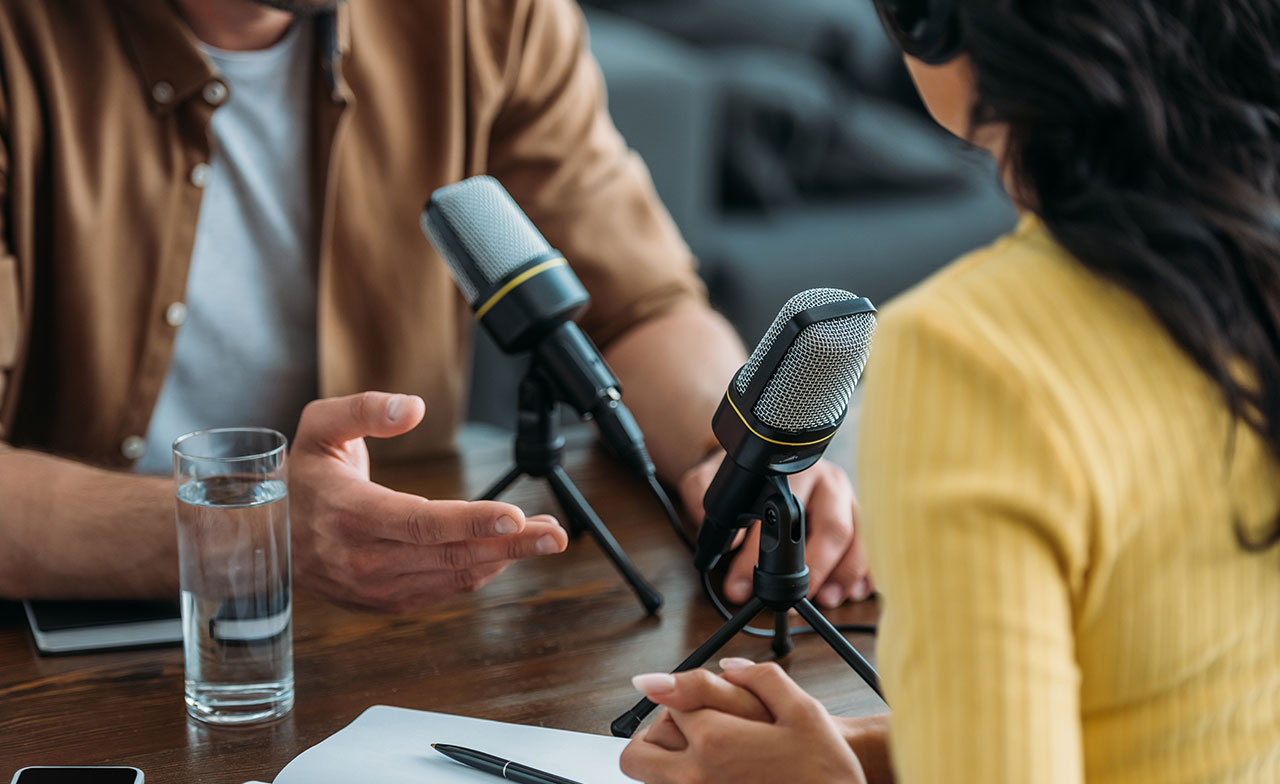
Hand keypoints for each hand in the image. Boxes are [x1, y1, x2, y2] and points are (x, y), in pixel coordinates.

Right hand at [289, 391, 568, 612]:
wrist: (264, 540)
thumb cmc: (300, 478)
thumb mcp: (318, 427)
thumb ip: (364, 410)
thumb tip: (412, 407)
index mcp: (350, 514)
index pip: (421, 522)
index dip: (472, 522)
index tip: (515, 516)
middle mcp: (363, 558)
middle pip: (449, 555)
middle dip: (510, 545)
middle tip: (555, 534)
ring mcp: (375, 586)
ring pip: (452, 577)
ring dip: (504, 559)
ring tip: (544, 537)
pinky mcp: (385, 602)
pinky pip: (443, 590)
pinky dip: (480, 572)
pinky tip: (506, 553)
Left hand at [620, 659, 867, 783]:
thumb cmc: (825, 769)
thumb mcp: (803, 710)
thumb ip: (760, 678)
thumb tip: (725, 665)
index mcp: (716, 742)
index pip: (669, 704)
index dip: (684, 695)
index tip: (688, 698)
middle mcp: (696, 777)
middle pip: (639, 752)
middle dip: (654, 735)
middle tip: (683, 730)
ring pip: (651, 779)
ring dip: (664, 763)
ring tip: (699, 756)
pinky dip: (680, 782)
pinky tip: (711, 775)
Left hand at [678, 453, 871, 606]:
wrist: (762, 456)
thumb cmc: (743, 476)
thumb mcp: (710, 478)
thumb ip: (702, 499)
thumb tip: (724, 538)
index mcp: (794, 472)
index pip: (781, 515)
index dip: (760, 556)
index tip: (742, 585)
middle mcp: (827, 483)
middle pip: (832, 528)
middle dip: (814, 569)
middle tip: (793, 598)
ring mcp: (847, 500)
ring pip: (855, 539)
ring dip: (844, 574)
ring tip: (827, 599)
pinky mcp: (859, 519)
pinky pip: (868, 548)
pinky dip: (865, 573)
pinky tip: (857, 592)